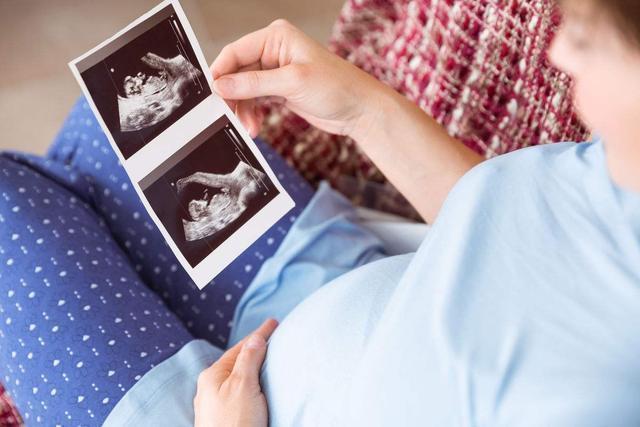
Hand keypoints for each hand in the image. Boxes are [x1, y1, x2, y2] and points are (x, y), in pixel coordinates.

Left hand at [194, 319, 277, 426]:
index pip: (240, 347)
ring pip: (235, 378)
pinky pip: (236, 393)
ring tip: (265, 359)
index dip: (259, 334)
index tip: (275, 323)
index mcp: (212, 376)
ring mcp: (213, 406)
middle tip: (272, 337)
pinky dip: (248, 384)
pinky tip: (254, 388)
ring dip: (250, 367)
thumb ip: (249, 359)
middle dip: (253, 349)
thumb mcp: (243, 386)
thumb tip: (256, 337)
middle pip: (236, 361)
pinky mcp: (222, 420)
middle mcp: (209, 389)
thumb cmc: (234, 424)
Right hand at [210, 19, 387, 138]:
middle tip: (228, 116)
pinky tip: (254, 125)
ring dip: (242, 108)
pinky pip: (255, 99)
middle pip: (237, 71)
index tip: (213, 95)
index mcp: (276, 37)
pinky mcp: (280, 89)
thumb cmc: (336, 88)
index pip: (236, 51)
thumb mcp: (292, 83)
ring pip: (244, 88)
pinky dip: (252, 112)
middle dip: (232, 95)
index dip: (221, 73)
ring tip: (247, 126)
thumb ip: (254, 84)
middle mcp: (274, 50)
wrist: (360, 110)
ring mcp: (276, 71)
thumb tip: (221, 85)